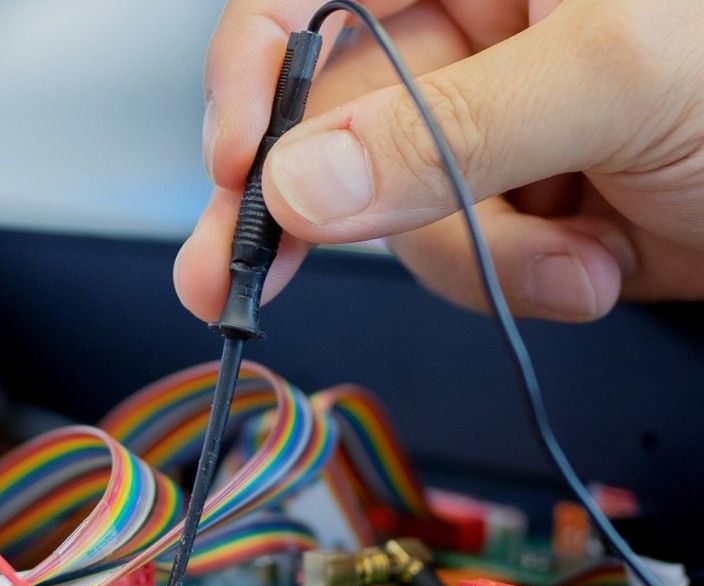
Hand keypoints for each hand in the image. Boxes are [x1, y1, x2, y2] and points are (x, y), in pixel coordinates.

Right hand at [175, 0, 703, 323]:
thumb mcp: (618, 74)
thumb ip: (446, 131)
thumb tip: (306, 180)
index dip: (256, 70)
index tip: (238, 157)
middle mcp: (476, 35)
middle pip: (331, 119)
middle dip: (303, 208)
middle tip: (237, 274)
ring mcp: (494, 128)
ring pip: (395, 211)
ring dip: (472, 254)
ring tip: (565, 254)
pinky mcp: (522, 206)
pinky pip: (461, 258)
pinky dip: (521, 281)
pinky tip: (591, 260)